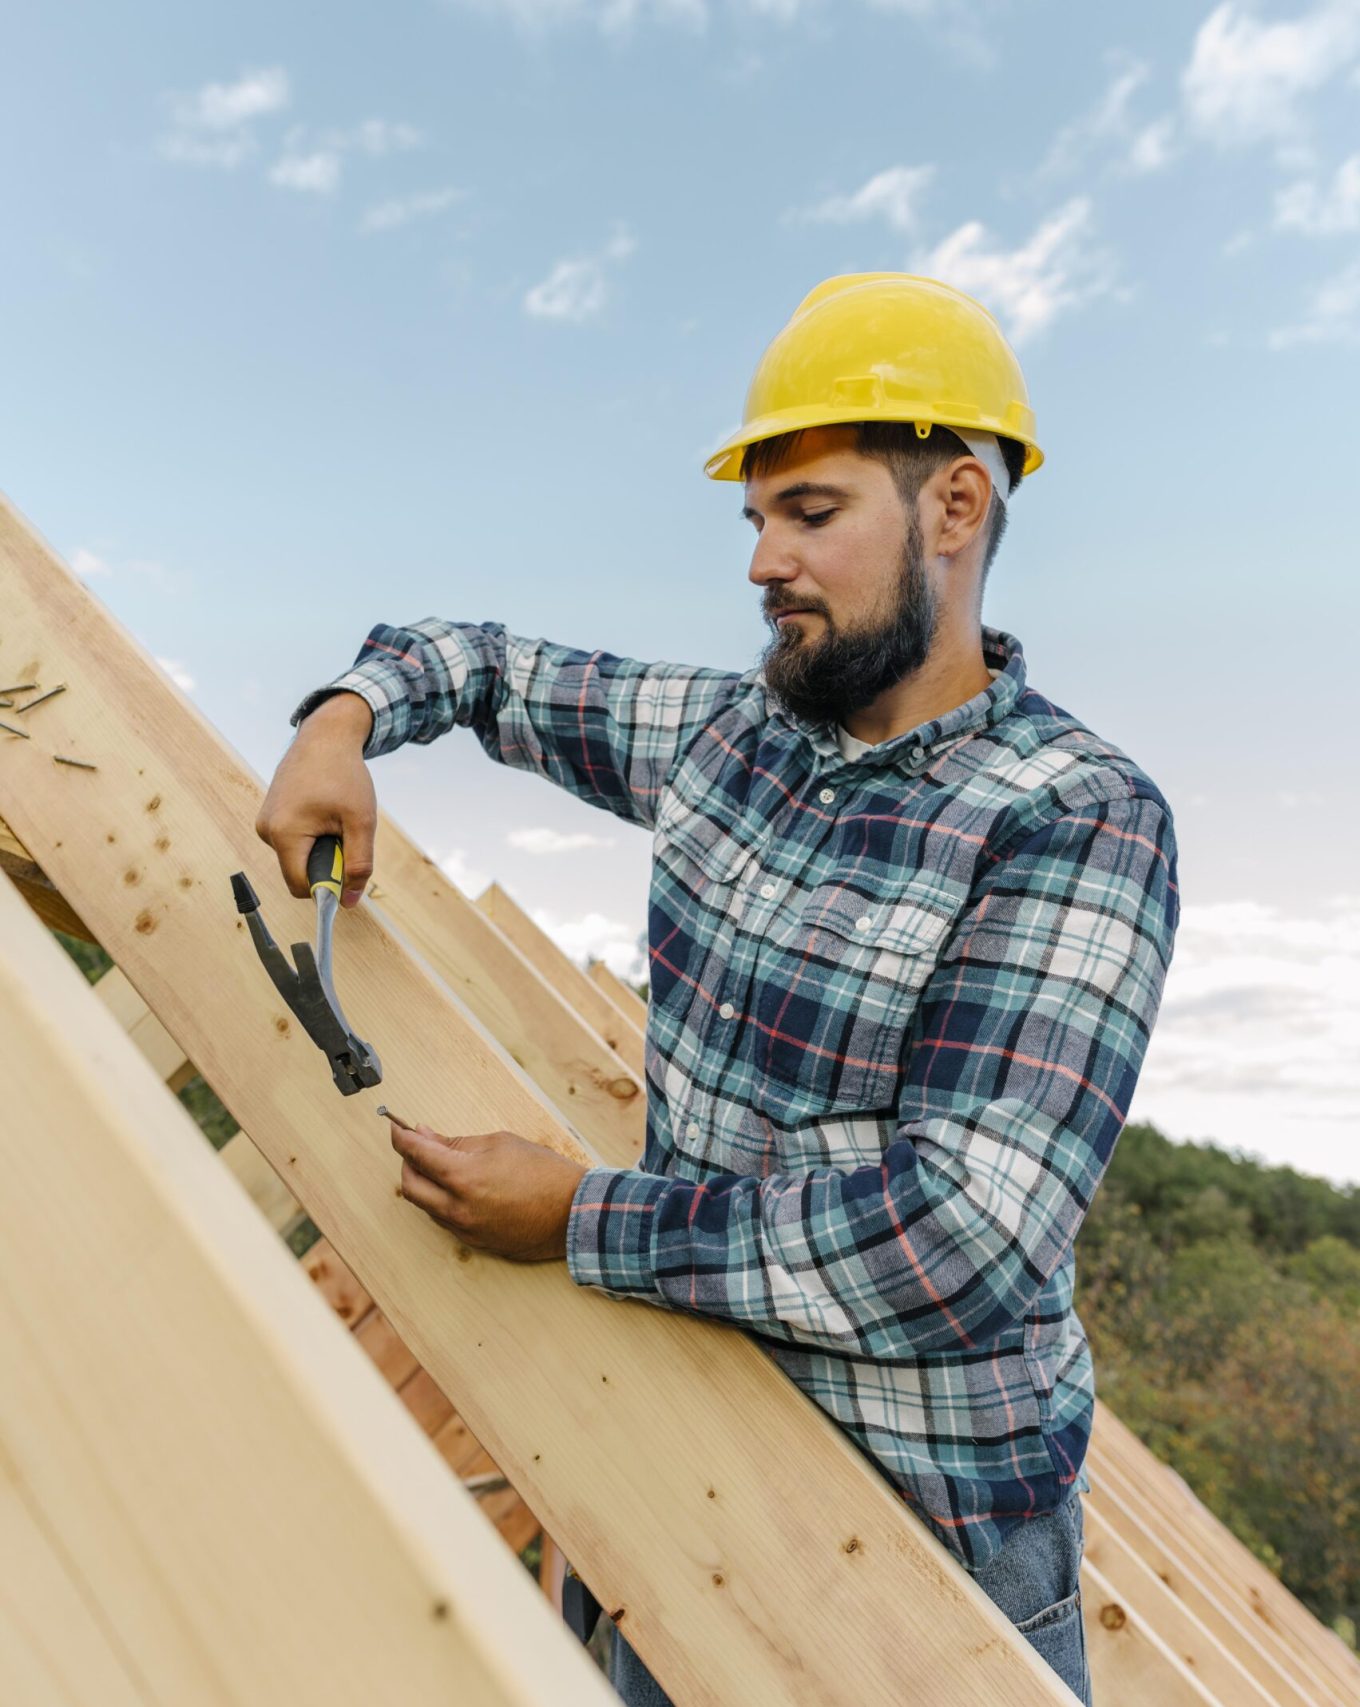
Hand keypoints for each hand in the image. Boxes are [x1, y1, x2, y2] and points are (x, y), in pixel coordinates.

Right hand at [256, 692, 376, 906]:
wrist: (325, 737)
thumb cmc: (344, 775)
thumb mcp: (361, 822)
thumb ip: (358, 864)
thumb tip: (350, 901)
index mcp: (284, 833)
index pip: (300, 886)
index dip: (327, 888)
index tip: (349, 873)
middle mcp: (266, 830)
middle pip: (298, 872)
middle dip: (326, 863)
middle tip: (344, 834)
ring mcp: (265, 823)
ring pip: (297, 858)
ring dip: (320, 849)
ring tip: (333, 819)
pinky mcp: (269, 816)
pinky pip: (292, 843)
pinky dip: (311, 837)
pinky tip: (322, 812)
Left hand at [390, 1120, 587, 1261]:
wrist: (573, 1212)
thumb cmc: (544, 1173)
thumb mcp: (500, 1143)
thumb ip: (457, 1142)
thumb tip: (426, 1137)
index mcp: (463, 1177)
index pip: (416, 1154)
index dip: (401, 1138)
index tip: (396, 1128)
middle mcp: (457, 1208)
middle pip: (410, 1185)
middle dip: (407, 1162)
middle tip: (417, 1146)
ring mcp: (464, 1229)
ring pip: (425, 1205)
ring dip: (424, 1183)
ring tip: (440, 1165)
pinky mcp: (474, 1242)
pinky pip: (444, 1219)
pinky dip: (441, 1201)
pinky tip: (456, 1188)